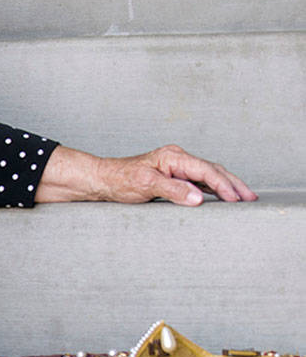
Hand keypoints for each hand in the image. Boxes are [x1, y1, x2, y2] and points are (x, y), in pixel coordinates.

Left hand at [34, 144, 257, 204]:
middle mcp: (178, 158)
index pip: (206, 170)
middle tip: (251, 199)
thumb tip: (199, 197)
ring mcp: (177, 166)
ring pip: (210, 174)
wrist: (104, 179)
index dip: (224, 185)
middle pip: (213, 170)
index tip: (237, 200)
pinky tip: (225, 197)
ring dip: (227, 186)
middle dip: (233, 184)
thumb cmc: (121, 180)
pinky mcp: (175, 175)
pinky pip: (201, 180)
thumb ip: (173, 190)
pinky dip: (216, 188)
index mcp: (173, 157)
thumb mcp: (145, 185)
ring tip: (245, 198)